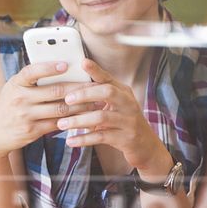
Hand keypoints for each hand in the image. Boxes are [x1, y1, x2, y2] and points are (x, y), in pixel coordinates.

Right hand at [0, 61, 95, 161]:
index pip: (32, 71)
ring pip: (60, 109)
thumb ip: (31, 80)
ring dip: (81, 105)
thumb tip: (61, 69)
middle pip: (55, 91)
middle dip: (78, 88)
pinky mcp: (32, 130)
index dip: (49, 67)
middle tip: (95, 85)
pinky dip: (73, 120)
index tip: (66, 64)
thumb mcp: (13, 89)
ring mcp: (26, 115)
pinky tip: (84, 116)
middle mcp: (20, 98)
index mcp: (16, 83)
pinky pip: (57, 123)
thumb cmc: (8, 106)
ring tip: (95, 101)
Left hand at [56, 59, 170, 172]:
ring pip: (101, 117)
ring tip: (61, 124)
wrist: (145, 146)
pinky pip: (101, 137)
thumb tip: (69, 89)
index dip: (96, 70)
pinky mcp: (125, 138)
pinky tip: (71, 141)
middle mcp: (128, 103)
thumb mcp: (114, 105)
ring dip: (79, 120)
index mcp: (123, 92)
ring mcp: (128, 121)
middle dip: (85, 94)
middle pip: (107, 92)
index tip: (82, 62)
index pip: (108, 78)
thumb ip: (97, 96)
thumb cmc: (123, 121)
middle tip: (67, 99)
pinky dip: (84, 139)